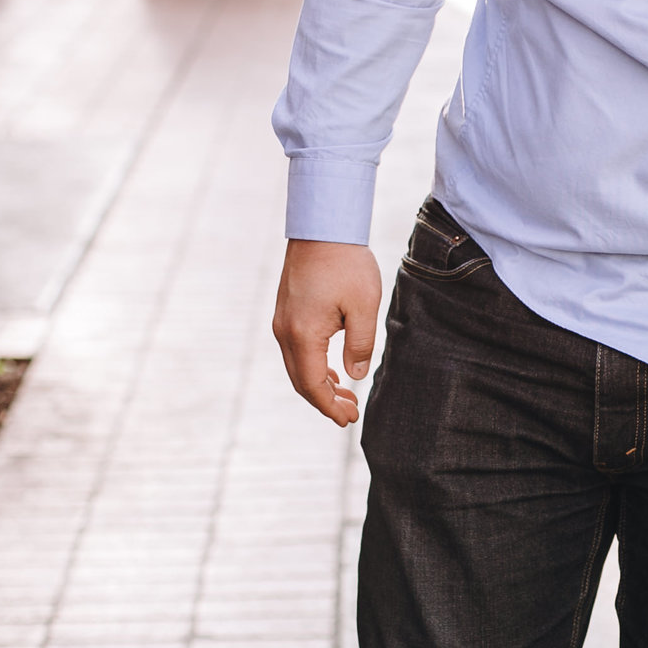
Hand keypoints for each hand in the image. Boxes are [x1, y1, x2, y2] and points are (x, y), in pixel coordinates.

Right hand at [271, 239, 382, 425]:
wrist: (322, 227)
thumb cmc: (347, 264)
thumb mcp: (365, 306)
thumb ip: (361, 345)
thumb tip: (355, 376)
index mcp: (304, 335)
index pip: (313, 385)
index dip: (330, 407)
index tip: (349, 420)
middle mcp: (285, 332)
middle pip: (301, 381)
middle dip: (325, 402)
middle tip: (350, 414)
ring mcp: (282, 321)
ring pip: (297, 366)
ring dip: (319, 385)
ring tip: (344, 396)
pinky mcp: (285, 311)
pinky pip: (295, 350)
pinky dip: (312, 366)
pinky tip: (332, 371)